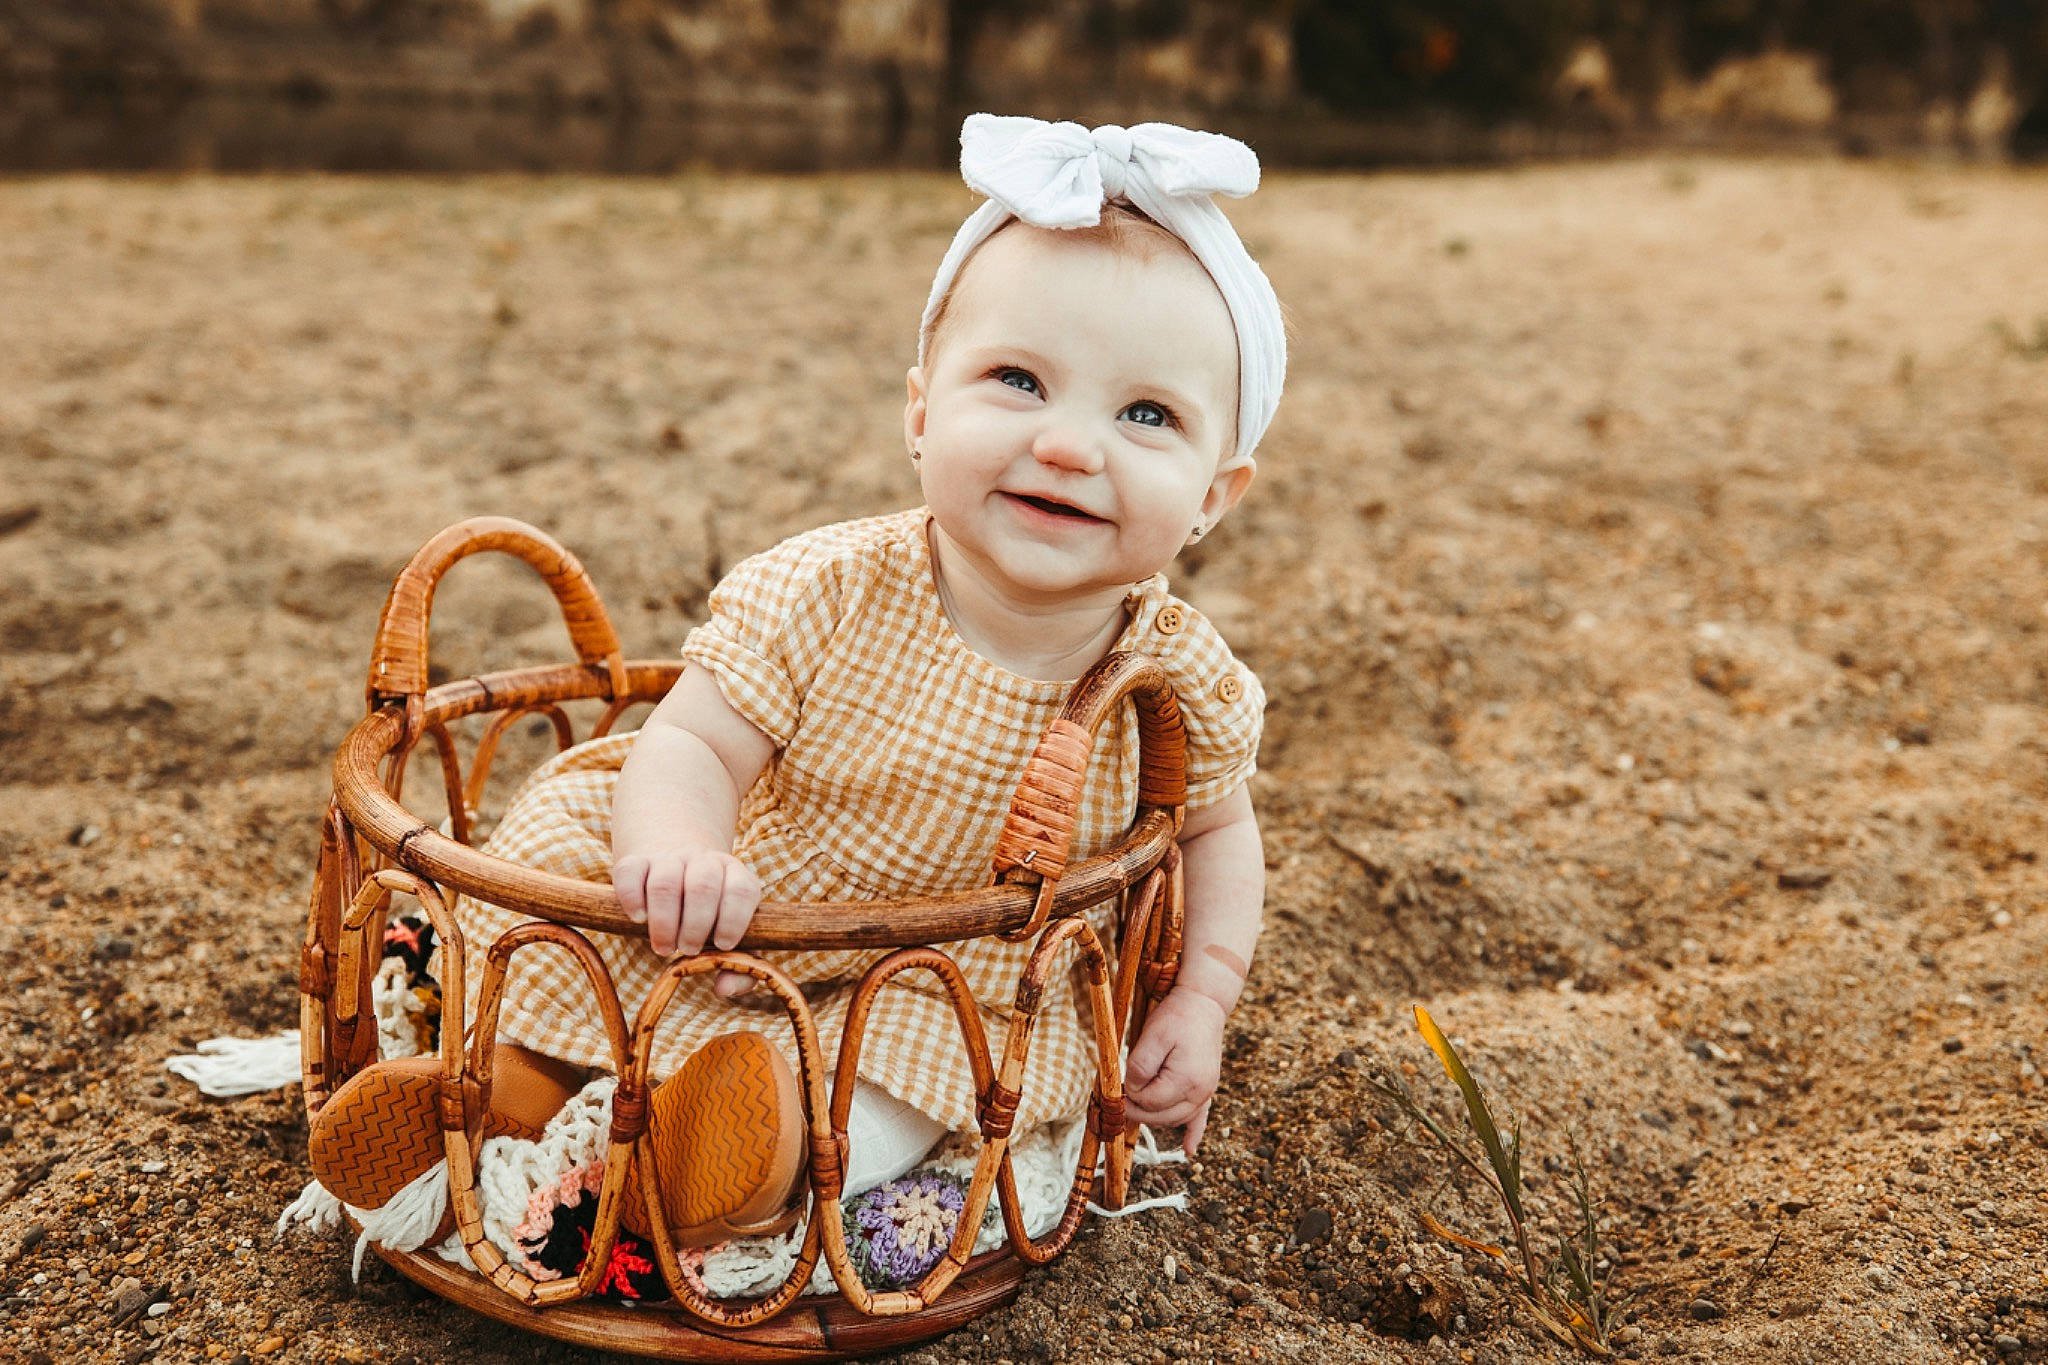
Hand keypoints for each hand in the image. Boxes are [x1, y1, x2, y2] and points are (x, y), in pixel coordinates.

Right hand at [612, 848, 761, 995]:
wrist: (679, 868)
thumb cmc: (711, 916)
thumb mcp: (731, 936)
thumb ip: (739, 967)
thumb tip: (723, 989)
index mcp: (735, 876)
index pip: (742, 891)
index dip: (733, 921)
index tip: (722, 946)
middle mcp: (705, 862)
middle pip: (703, 887)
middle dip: (695, 926)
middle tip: (688, 949)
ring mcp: (670, 858)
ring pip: (665, 883)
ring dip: (664, 922)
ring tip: (664, 947)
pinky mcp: (637, 861)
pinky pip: (630, 872)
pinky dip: (632, 899)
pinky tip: (639, 919)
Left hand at [1124, 987, 1226, 1155]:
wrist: (1204, 1002)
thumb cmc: (1176, 1016)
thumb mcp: (1152, 1036)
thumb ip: (1140, 1067)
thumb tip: (1134, 1092)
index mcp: (1186, 1080)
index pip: (1149, 1102)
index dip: (1130, 1095)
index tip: (1120, 1082)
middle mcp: (1200, 1092)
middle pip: (1161, 1116)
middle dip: (1137, 1110)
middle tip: (1120, 1096)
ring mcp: (1206, 1092)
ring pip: (1175, 1119)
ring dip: (1154, 1116)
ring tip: (1135, 1107)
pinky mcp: (1207, 1088)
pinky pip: (1201, 1118)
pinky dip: (1193, 1134)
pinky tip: (1189, 1150)